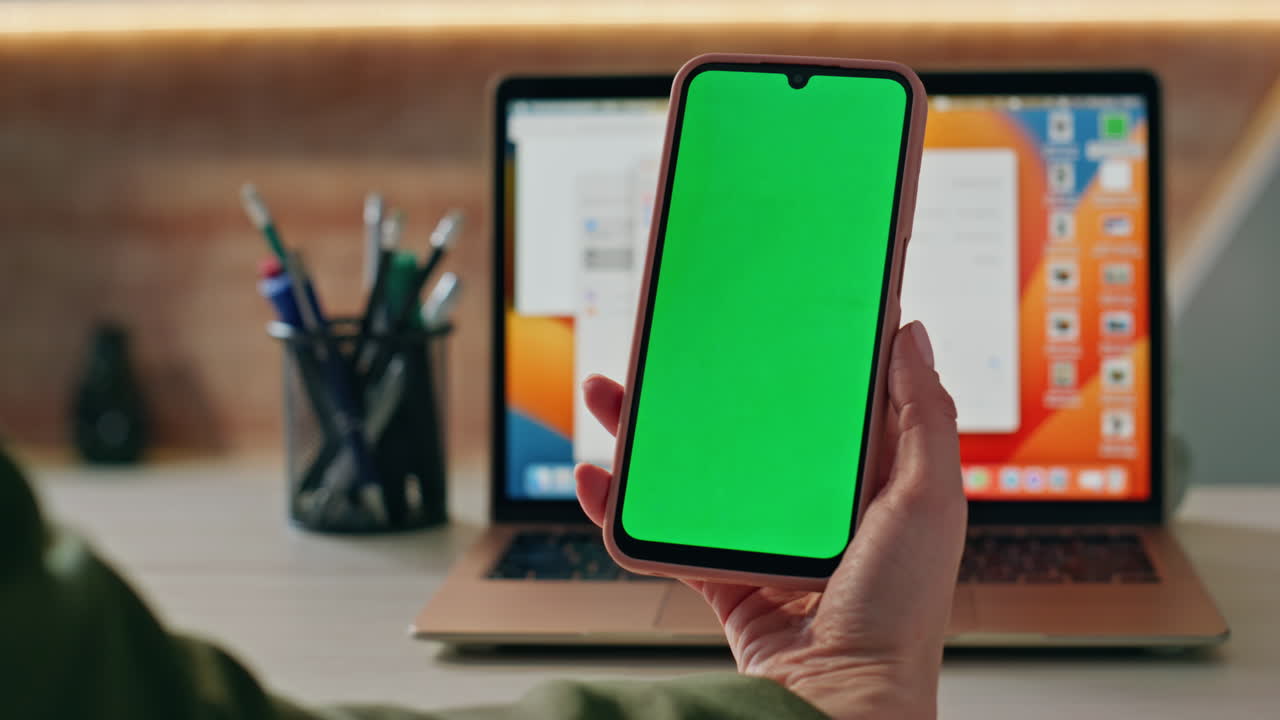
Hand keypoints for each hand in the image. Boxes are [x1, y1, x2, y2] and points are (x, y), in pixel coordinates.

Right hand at [574, 321, 965, 719]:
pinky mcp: (725, 580)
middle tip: (665, 350)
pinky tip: (601, 480)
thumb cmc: (900, 610)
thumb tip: (911, 332)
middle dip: (701, 389)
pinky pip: (668, 538)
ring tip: (610, 397)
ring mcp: (766, 545)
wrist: (840, 701)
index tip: (759, 318)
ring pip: (700, 476)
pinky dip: (625, 511)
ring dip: (649, 438)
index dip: (792, 359)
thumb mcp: (928, 498)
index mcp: (868, 481)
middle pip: (748, 431)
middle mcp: (816, 510)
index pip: (825, 404)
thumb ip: (923, 415)